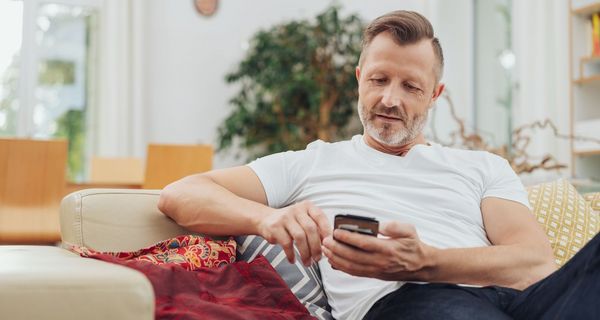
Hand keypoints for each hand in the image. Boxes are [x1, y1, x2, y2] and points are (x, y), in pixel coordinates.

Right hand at [256, 200, 330, 265]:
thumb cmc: (290, 222)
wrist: (266, 219)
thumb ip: (316, 227)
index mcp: (307, 206)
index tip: (329, 244)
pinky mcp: (275, 227)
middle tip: (318, 258)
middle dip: (316, 247)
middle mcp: (297, 210)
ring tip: (307, 262)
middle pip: (311, 229)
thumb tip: (329, 243)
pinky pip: (287, 243)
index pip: (320, 217)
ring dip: (305, 253)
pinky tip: (293, 260)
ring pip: (300, 237)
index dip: (326, 231)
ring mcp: (285, 217)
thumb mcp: (304, 219)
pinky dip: (291, 254)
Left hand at [322, 221, 436, 280]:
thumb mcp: (408, 230)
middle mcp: (380, 261)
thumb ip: (393, 226)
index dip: (348, 238)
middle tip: (325, 241)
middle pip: (353, 256)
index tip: (336, 231)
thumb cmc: (412, 245)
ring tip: (325, 249)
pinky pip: (354, 273)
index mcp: (388, 249)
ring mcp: (376, 270)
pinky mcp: (373, 274)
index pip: (364, 243)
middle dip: (336, 248)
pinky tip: (333, 261)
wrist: (420, 265)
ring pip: (351, 266)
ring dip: (336, 258)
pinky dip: (342, 267)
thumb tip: (378, 225)